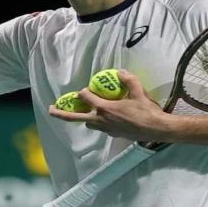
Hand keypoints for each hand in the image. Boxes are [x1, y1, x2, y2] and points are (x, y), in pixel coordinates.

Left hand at [49, 70, 173, 140]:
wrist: (157, 129)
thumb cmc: (147, 110)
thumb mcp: (139, 91)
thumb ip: (128, 79)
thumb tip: (120, 71)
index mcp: (104, 109)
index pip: (86, 98)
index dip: (83, 92)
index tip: (86, 89)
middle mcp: (101, 121)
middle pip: (75, 118)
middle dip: (61, 113)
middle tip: (50, 109)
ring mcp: (106, 130)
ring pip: (88, 123)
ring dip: (84, 117)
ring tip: (83, 111)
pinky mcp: (113, 135)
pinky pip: (100, 127)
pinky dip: (98, 122)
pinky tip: (105, 117)